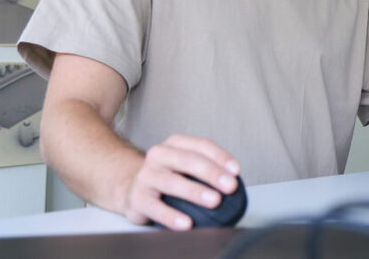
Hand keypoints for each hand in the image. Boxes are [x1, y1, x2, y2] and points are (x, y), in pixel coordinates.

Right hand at [123, 134, 240, 229]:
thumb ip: (207, 168)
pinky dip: (172, 216)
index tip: (236, 171)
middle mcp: (159, 155)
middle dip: (212, 173)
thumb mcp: (185, 165)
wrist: (132, 189)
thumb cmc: (168, 176)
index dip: (221, 157)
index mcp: (175, 144)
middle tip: (230, 186)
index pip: (202, 145)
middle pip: (189, 160)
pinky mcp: (137, 198)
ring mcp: (146, 175)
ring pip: (172, 182)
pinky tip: (187, 224)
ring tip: (215, 201)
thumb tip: (234, 182)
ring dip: (196, 192)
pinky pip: (155, 207)